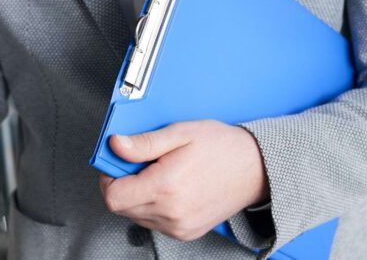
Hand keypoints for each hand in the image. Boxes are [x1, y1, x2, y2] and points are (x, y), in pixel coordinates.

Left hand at [99, 120, 268, 240]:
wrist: (256, 169)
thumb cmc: (223, 148)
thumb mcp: (180, 133)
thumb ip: (144, 143)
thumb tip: (116, 146)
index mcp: (166, 187)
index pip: (113, 196)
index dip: (109, 178)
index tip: (118, 163)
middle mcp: (171, 213)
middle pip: (121, 207)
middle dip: (124, 184)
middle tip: (143, 165)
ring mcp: (179, 227)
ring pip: (136, 216)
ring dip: (139, 196)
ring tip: (161, 175)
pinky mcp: (186, 232)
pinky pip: (154, 223)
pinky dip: (154, 207)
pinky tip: (171, 189)